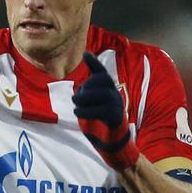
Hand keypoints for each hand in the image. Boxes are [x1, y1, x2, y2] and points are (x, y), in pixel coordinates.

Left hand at [72, 51, 139, 170]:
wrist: (111, 138)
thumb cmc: (99, 119)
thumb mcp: (91, 104)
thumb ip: (86, 93)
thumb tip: (78, 87)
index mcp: (108, 88)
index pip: (101, 72)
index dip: (94, 63)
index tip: (85, 54)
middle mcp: (114, 92)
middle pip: (102, 80)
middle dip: (87, 86)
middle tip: (75, 97)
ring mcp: (116, 103)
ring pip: (102, 94)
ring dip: (85, 99)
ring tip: (76, 106)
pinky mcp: (115, 116)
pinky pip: (102, 109)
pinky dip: (87, 111)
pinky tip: (78, 112)